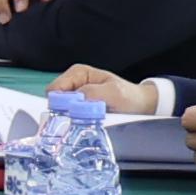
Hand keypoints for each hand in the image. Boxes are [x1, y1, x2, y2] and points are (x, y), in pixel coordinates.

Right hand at [50, 67, 167, 112]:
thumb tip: (73, 102)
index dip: (61, 103)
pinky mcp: (78, 109)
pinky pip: (70, 117)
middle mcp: (73, 84)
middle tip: (84, 117)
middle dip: (66, 111)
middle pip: (55, 101)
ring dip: (73, 117)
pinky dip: (77, 122)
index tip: (73, 112)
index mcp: (78, 73)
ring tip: (90, 118)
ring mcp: (75, 97)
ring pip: (61, 111)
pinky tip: (89, 122)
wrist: (140, 106)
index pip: (54, 90)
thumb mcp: (113, 93)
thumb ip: (92, 93)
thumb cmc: (129, 96)